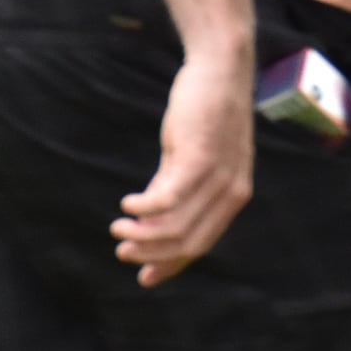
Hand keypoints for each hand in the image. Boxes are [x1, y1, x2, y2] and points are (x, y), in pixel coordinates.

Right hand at [112, 44, 256, 285]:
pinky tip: (127, 205)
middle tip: (122, 251)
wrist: (220, 72)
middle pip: (189, 242)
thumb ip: (174, 188)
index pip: (202, 243)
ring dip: (141, 235)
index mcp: (232, 196)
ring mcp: (218, 176)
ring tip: (118, 229)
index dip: (172, 264)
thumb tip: (150, 223)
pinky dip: (143, 209)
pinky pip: (167, 198)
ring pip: (176, 226)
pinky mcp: (199, 158)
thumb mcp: (190, 159)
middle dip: (152, 255)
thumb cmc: (203, 116)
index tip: (144, 278)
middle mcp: (231, 192)